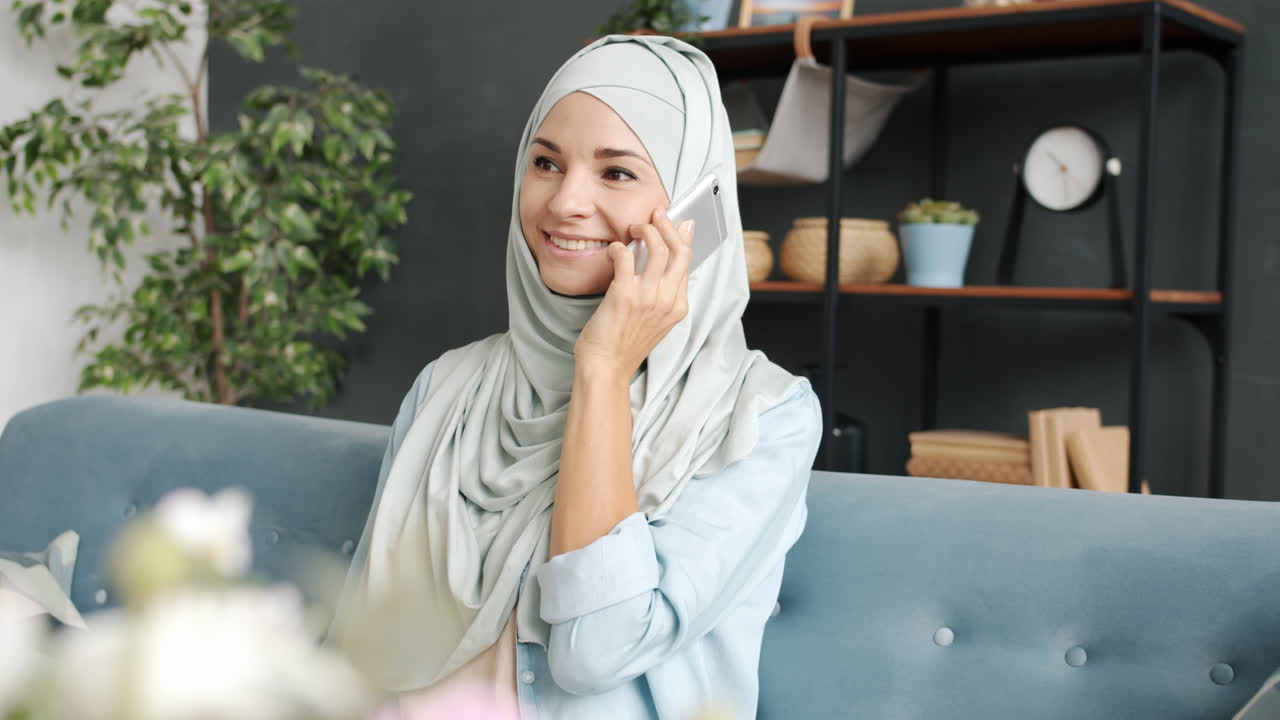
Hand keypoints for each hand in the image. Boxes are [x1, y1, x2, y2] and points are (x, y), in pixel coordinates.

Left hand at [574, 207, 693, 383]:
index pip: (686, 262)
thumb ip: (662, 292)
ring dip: (645, 229)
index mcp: (678, 306)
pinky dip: (618, 247)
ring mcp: (648, 297)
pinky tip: (612, 250)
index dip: (681, 237)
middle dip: (668, 224)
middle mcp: (667, 300)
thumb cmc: (625, 344)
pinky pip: (625, 256)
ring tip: (634, 227)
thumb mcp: (655, 320)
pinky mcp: (624, 294)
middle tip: (656, 213)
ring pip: (657, 248)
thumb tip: (662, 260)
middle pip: (678, 250)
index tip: (677, 222)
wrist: (606, 367)